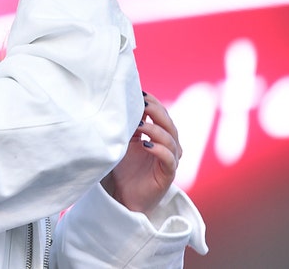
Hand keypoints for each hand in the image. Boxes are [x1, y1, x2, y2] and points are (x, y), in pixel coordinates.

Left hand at [103, 92, 181, 214]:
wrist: (121, 197)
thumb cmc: (121, 169)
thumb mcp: (121, 142)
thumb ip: (125, 126)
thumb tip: (117, 103)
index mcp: (158, 135)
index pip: (161, 114)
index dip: (153, 102)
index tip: (138, 92)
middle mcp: (168, 145)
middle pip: (169, 123)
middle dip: (156, 110)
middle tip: (141, 103)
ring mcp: (170, 160)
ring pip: (170, 139)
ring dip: (154, 129)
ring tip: (138, 125)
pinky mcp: (168, 175)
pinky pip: (169, 159)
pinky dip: (158, 149)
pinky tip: (145, 145)